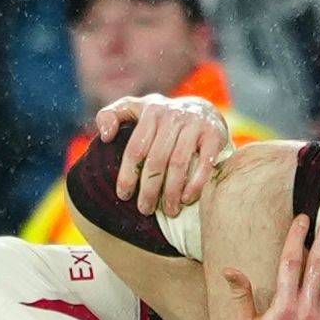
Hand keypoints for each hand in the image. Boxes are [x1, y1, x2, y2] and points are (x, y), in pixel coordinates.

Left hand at [93, 94, 233, 216]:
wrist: (204, 109)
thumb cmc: (161, 117)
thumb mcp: (134, 108)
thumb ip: (110, 115)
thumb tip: (105, 136)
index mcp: (151, 112)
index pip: (135, 148)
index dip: (127, 174)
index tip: (124, 196)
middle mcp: (172, 116)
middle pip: (156, 160)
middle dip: (149, 190)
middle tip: (145, 210)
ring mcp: (195, 124)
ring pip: (178, 163)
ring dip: (172, 192)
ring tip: (169, 211)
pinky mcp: (214, 134)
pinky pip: (204, 163)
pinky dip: (196, 183)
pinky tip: (188, 199)